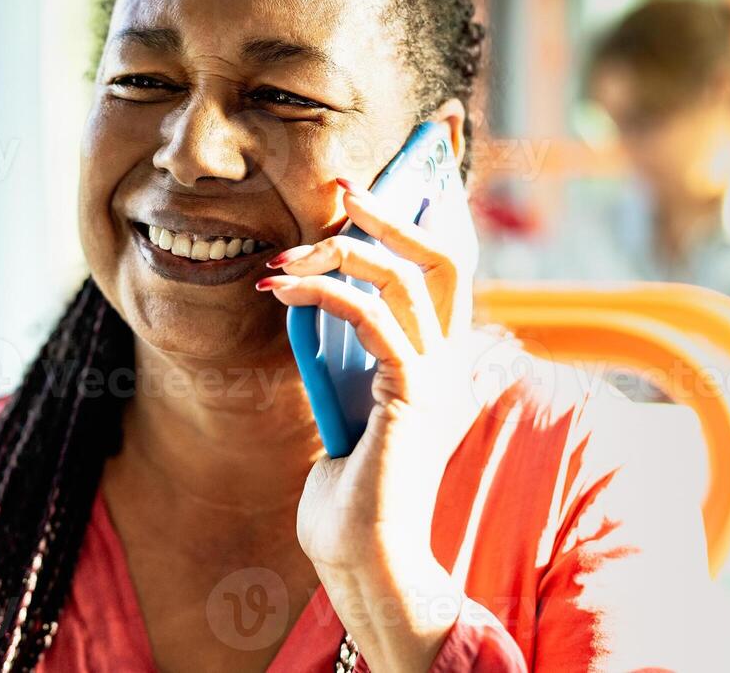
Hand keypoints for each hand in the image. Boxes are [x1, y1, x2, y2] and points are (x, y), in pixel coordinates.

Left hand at [256, 176, 484, 670]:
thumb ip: (344, 346)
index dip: (428, 215)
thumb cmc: (347, 486)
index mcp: (435, 357)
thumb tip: (312, 287)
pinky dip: (325, 292)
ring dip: (344, 248)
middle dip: (397, 211)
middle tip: (344, 186)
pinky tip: (282, 290)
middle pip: (446, 258)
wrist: (359, 555)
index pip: (447, 269)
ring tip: (287, 250)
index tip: (392, 174)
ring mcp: (435, 377)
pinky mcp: (411, 394)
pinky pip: (373, 318)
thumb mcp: (342, 397)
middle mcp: (446, 360)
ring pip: (407, 278)